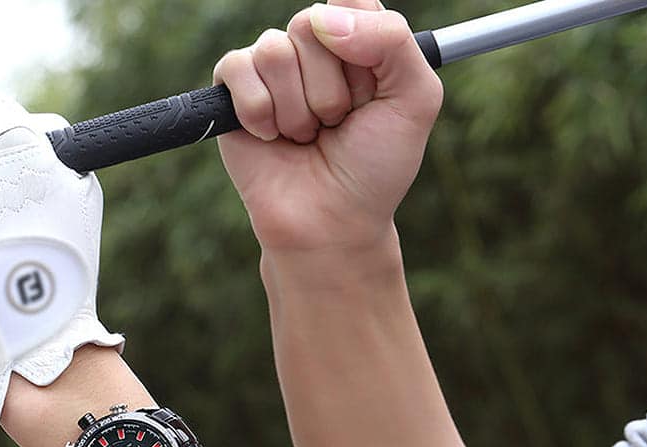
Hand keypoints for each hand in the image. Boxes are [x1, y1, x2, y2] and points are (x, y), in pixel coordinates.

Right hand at [214, 1, 442, 261]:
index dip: (361, 49)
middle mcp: (313, 50)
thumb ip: (392, 40)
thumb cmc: (374, 168)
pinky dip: (259, 110)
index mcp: (358, 43)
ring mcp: (271, 72)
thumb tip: (323, 16)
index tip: (369, 92)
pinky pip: (237, 68)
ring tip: (305, 137)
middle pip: (310, 23)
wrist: (331, 223)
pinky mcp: (232, 94)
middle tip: (336, 124)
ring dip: (296, 109)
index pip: (352, 4)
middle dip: (329, 87)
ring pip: (274, 50)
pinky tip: (271, 138)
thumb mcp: (414, 100)